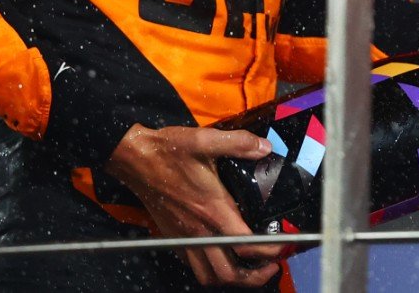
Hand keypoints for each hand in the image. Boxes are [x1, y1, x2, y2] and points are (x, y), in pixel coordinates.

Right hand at [102, 124, 288, 286]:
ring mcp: (185, 237)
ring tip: (251, 269)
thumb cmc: (168, 151)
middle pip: (229, 273)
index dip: (270, 251)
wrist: (134, 159)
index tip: (284, 247)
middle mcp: (199, 229)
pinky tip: (223, 258)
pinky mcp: (174, 238)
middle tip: (272, 266)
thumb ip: (238, 143)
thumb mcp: (204, 140)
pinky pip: (194, 267)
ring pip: (210, 276)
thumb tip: (264, 148)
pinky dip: (212, 271)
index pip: (246, 244)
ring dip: (234, 279)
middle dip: (255, 276)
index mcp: (212, 208)